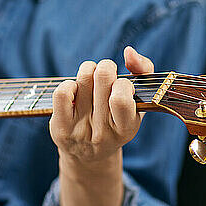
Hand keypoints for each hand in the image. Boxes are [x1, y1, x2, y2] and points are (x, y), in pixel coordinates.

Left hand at [49, 46, 153, 169]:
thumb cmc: (118, 117)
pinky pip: (62, 92)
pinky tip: (75, 89)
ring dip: (89, 71)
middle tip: (106, 76)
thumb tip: (128, 51)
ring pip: (84, 78)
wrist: (89, 154)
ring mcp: (81, 130)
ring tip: (91, 79)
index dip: (123, 82)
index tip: (122, 86)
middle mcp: (104, 132)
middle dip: (106, 68)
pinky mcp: (61, 128)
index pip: (121, 98)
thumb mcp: (138, 101)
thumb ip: (143, 71)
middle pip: (103, 77)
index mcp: (127, 128)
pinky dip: (69, 83)